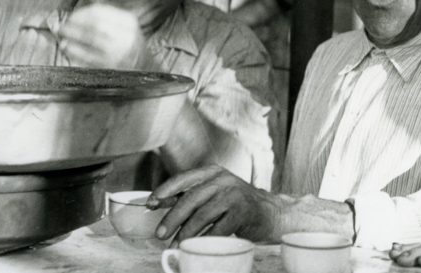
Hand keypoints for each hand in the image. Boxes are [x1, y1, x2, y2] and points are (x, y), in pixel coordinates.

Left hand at [57, 4, 147, 69]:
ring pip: (90, 39)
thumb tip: (73, 16)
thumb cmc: (128, 44)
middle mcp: (126, 35)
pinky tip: (68, 48)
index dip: (80, 13)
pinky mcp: (112, 65)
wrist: (145, 67)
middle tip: (62, 27)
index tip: (70, 16)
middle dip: (73, 25)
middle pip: (93, 25)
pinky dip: (74, 51)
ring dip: (71, 37)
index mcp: (128, 22)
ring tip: (62, 37)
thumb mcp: (124, 27)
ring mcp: (120, 51)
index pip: (99, 12)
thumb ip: (104, 19)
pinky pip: (88, 56)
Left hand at [150, 166, 353, 244]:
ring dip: (186, 233)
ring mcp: (234, 195)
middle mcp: (223, 180)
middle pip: (191, 198)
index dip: (165, 190)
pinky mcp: (243, 211)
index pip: (184, 179)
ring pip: (203, 215)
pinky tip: (198, 247)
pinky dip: (206, 240)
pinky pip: (219, 228)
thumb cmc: (236, 205)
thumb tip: (156, 204)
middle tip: (160, 233)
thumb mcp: (213, 194)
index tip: (150, 203)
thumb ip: (189, 197)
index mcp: (213, 173)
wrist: (270, 212)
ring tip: (176, 245)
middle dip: (173, 217)